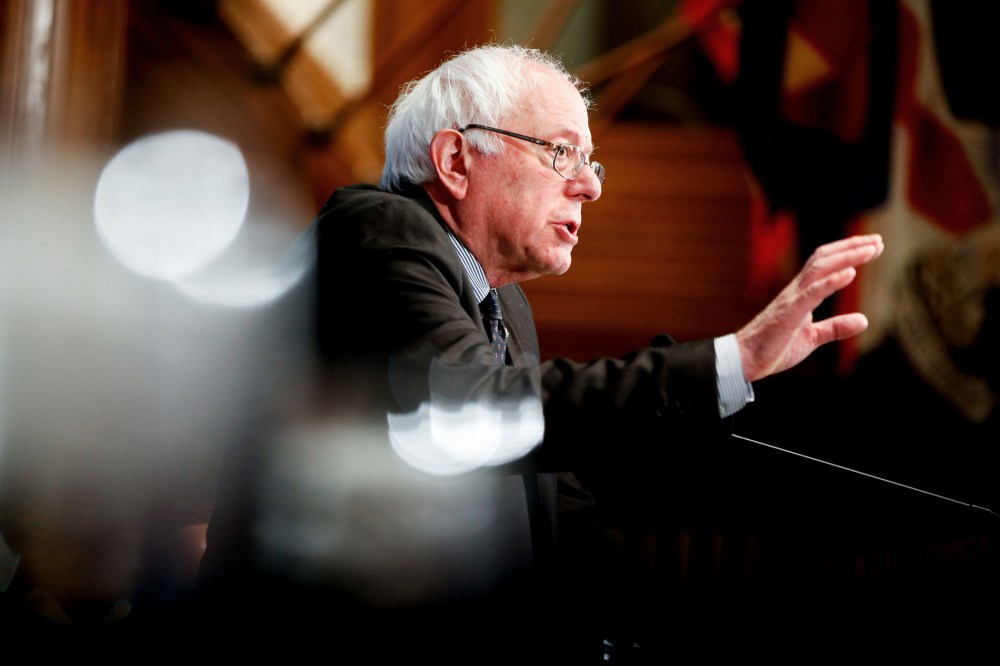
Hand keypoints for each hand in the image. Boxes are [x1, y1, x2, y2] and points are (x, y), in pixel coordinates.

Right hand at [736, 234, 884, 381]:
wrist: (745, 360)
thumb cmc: (773, 348)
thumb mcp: (811, 337)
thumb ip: (836, 327)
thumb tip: (863, 320)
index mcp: (801, 295)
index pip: (825, 265)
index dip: (849, 253)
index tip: (872, 246)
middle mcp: (796, 290)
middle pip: (824, 258)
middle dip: (852, 247)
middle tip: (878, 241)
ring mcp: (792, 299)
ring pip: (820, 268)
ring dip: (847, 256)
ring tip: (871, 249)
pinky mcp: (790, 312)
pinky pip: (813, 292)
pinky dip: (832, 281)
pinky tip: (851, 273)